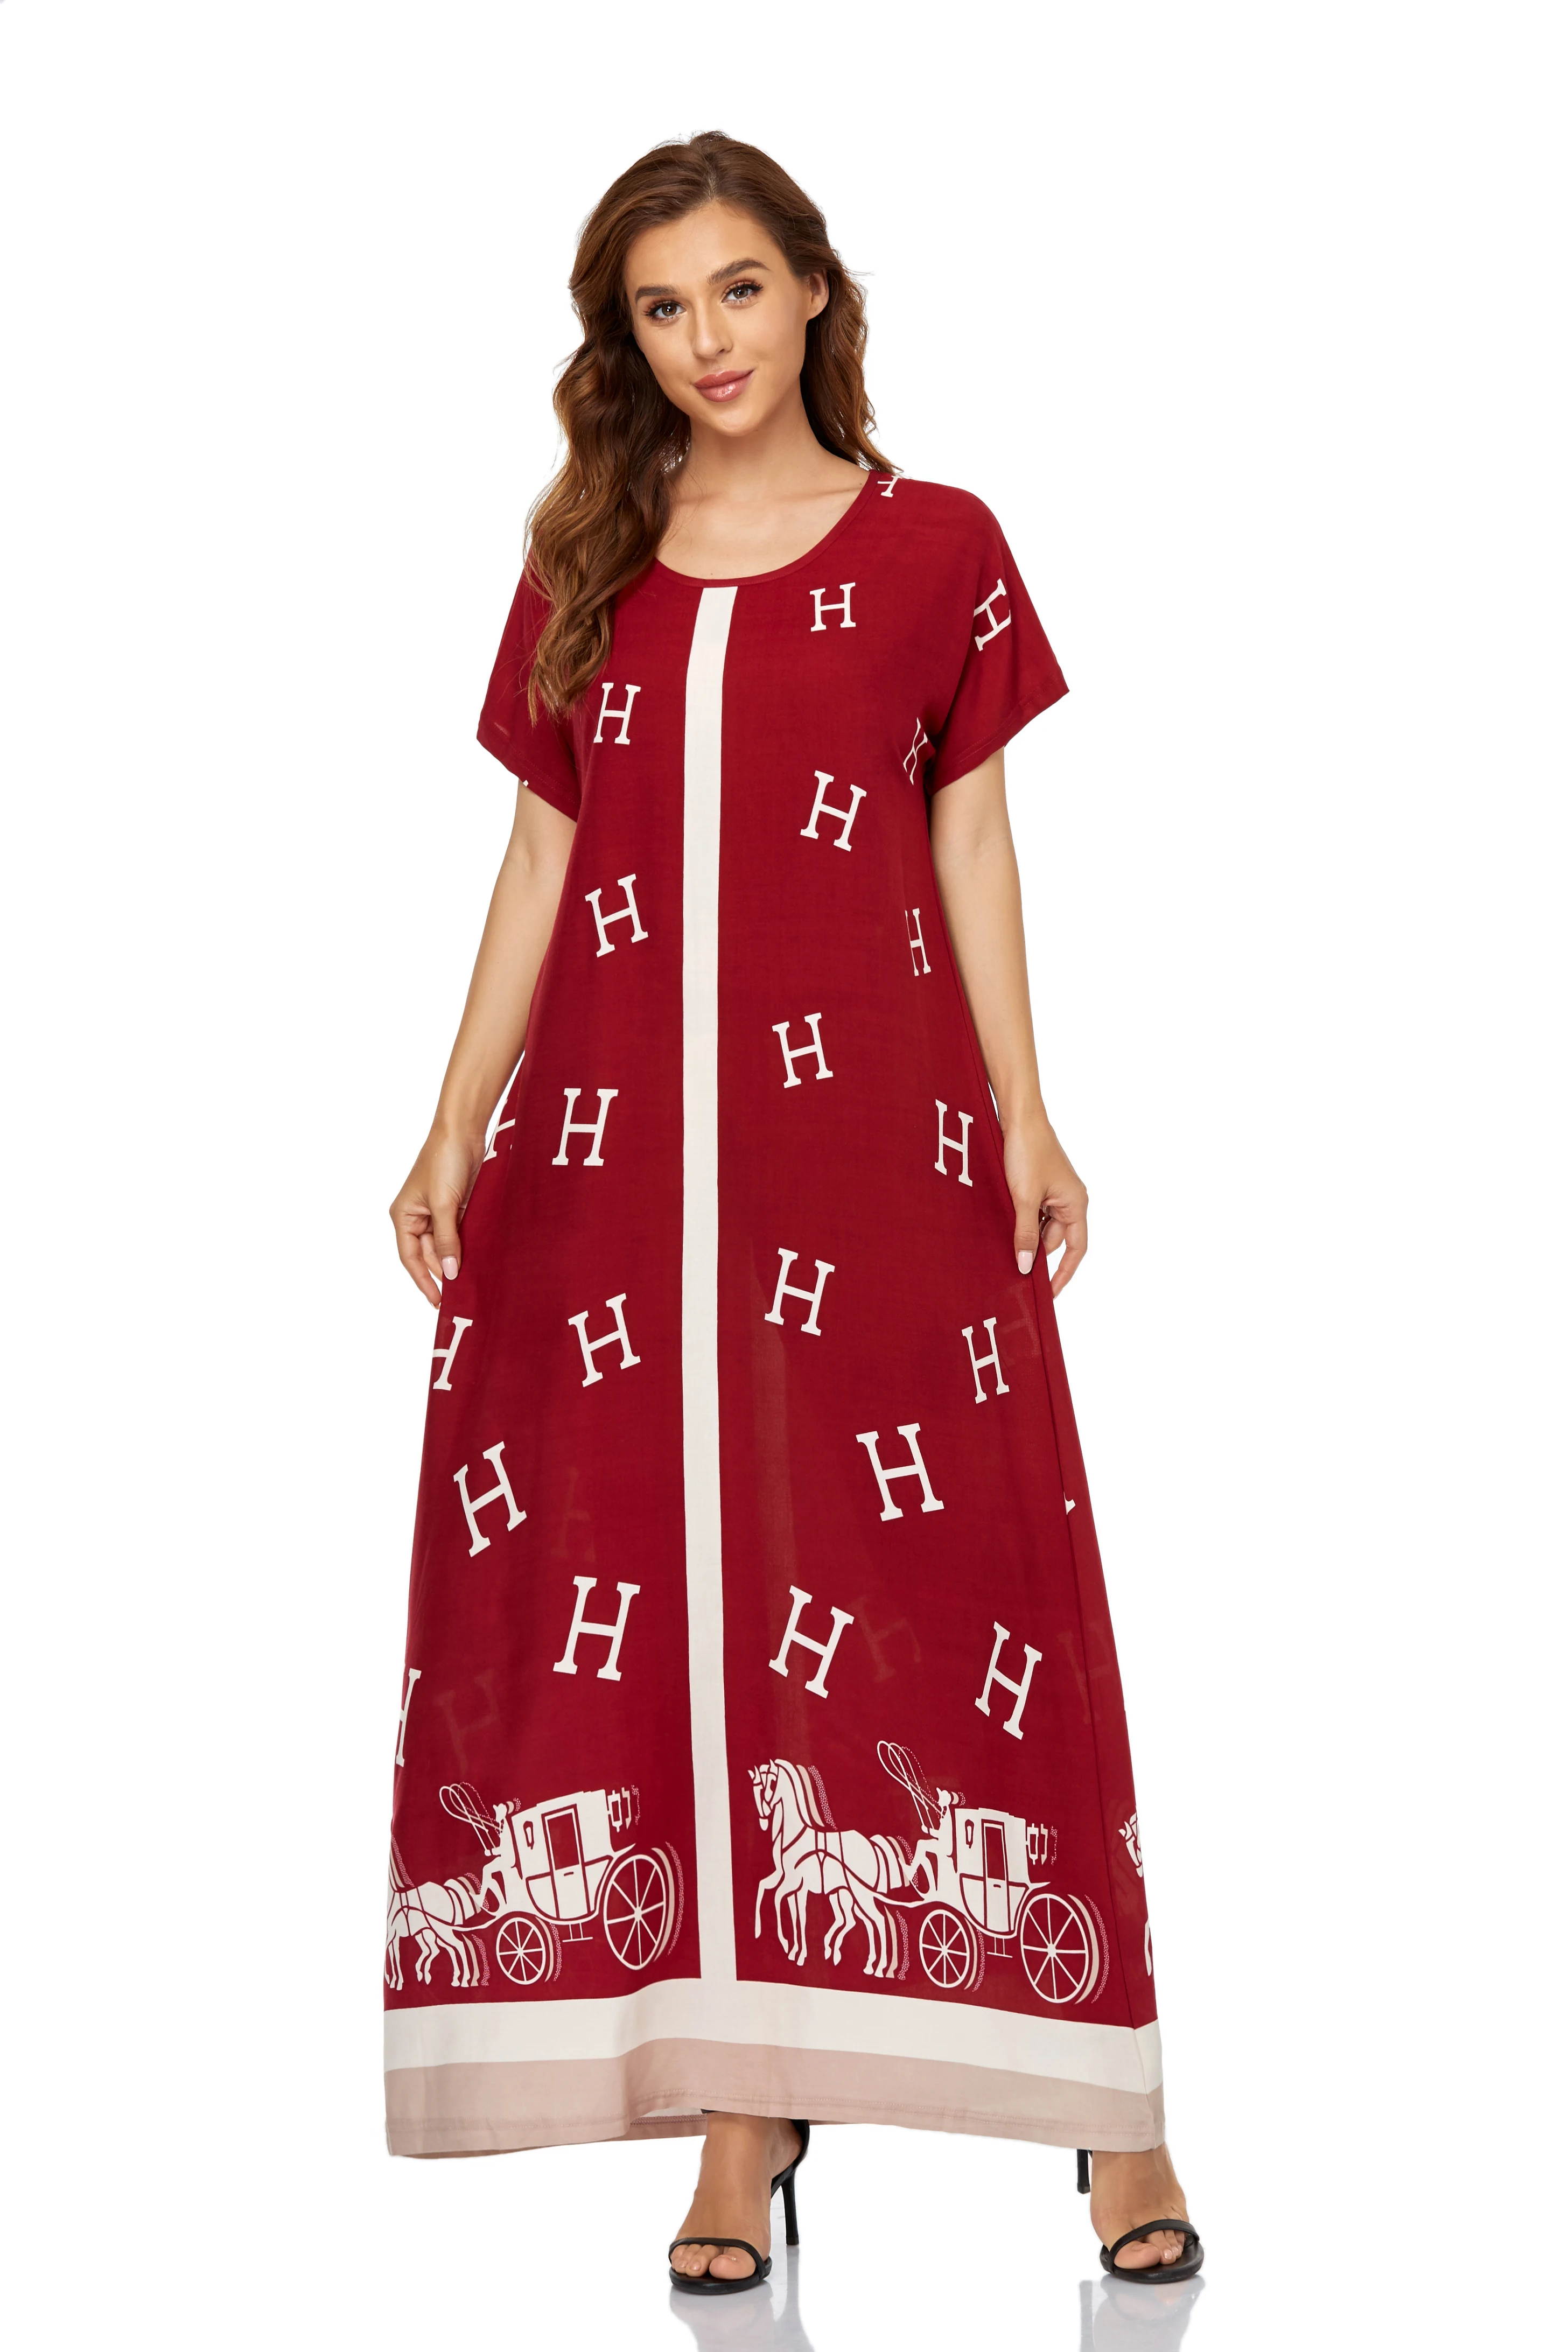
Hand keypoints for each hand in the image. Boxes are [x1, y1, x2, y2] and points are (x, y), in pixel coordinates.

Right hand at [390, 1126, 485, 1305]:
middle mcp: (417, 1217)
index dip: (423, 1281)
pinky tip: (477, 1260)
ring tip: (472, 1282)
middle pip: (429, 1255)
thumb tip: (449, 1272)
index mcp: (404, 1215)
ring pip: (445, 1246)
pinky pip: (458, 1234)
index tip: (437, 1302)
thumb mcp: (444, 1204)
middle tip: (462, 1295)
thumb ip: (447, 1239)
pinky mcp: (455, 1207)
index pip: (410, 1257)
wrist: (464, 1131)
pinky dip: (466, 1246)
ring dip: (456, 1260)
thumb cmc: (445, 1160)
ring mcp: (437, 1213)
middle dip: (443, 1272)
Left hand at [1003, 1106, 1087, 1296]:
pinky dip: (1020, 1221)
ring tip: (1004, 1245)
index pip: (1076, 1249)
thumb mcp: (1024, 1199)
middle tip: (1013, 1270)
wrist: (1018, 1116)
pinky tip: (1003, 1225)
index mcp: (1076, 1203)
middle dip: (1036, 1252)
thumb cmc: (1027, 1151)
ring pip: (1041, 1226)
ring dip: (1025, 1235)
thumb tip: (1025, 1266)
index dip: (1064, 1273)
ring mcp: (1054, 1192)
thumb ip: (1025, 1234)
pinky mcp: (1039, 1185)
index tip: (1050, 1293)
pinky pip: (1033, 1212)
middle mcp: (1070, 1199)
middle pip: (1055, 1239)